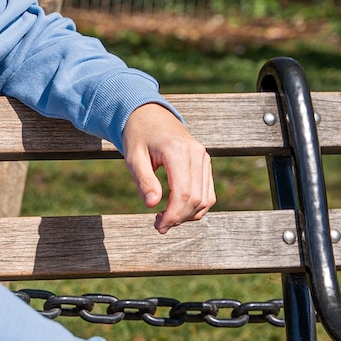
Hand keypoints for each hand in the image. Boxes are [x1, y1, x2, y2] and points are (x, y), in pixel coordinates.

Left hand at [122, 102, 215, 234]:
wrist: (148, 114)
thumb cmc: (138, 135)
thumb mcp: (133, 157)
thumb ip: (144, 180)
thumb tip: (153, 205)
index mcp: (178, 151)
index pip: (183, 193)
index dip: (173, 215)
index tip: (158, 226)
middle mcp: (197, 154)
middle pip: (196, 199)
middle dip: (179, 218)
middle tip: (159, 226)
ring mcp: (204, 158)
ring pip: (206, 198)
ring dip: (188, 215)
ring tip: (166, 218)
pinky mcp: (205, 162)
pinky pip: (207, 192)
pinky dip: (195, 206)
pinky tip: (176, 209)